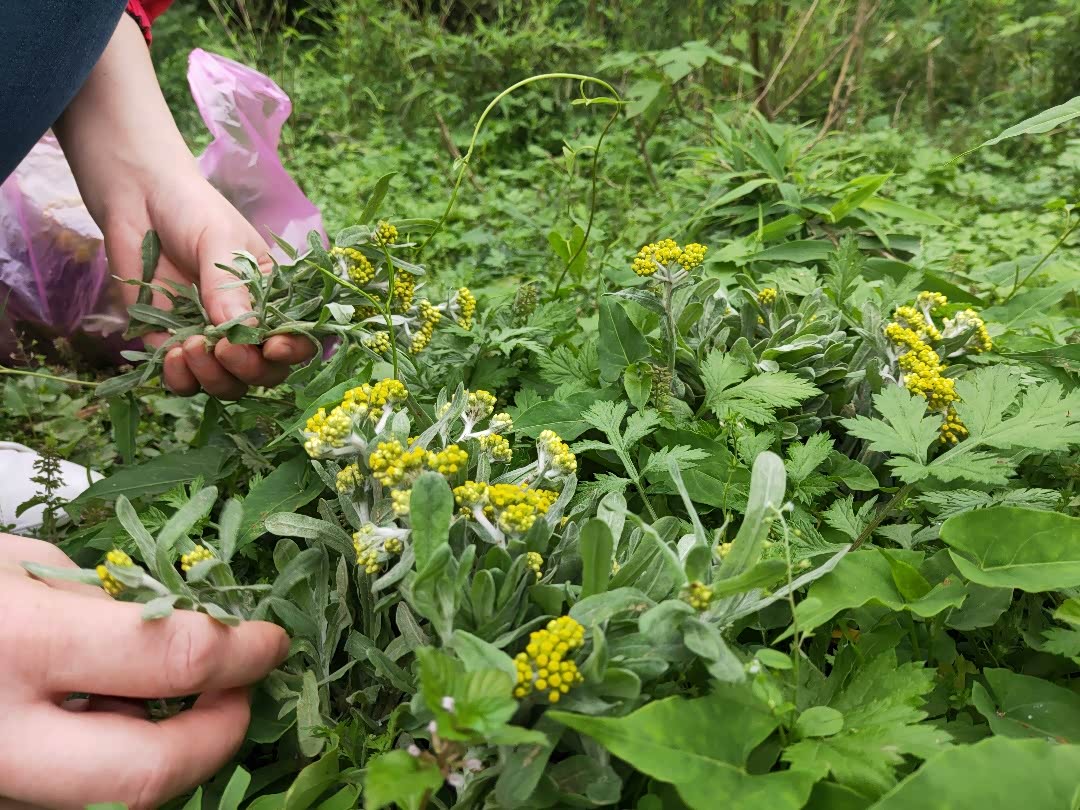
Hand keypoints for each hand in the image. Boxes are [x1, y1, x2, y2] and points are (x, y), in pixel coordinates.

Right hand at [0, 534, 289, 808]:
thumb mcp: (20, 566)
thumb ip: (109, 604)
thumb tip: (185, 626)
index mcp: (20, 641)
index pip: (173, 659)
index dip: (242, 653)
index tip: (270, 642)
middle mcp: (2, 735)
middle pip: (147, 773)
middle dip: (217, 737)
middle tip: (239, 696)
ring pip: (108, 799)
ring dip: (162, 754)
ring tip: (171, 703)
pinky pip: (67, 795)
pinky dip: (105, 762)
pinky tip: (103, 719)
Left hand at [104, 169, 316, 398]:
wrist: (138, 197)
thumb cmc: (193, 211)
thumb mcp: (220, 240)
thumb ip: (230, 286)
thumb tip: (242, 332)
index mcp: (272, 300)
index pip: (296, 338)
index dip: (291, 352)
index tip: (272, 347)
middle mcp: (246, 327)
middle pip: (263, 372)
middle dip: (247, 369)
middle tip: (223, 348)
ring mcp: (209, 339)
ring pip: (225, 384)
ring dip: (213, 378)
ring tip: (191, 348)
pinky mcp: (170, 343)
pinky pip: (183, 380)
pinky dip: (181, 378)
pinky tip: (173, 356)